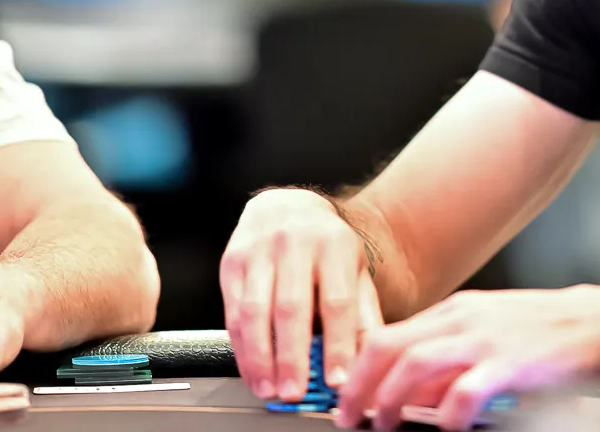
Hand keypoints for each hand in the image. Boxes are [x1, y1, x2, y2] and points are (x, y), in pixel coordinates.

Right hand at [221, 188, 381, 400]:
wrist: (286, 207)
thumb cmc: (324, 247)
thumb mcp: (354, 271)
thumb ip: (362, 317)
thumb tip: (367, 364)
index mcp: (334, 245)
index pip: (337, 301)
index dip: (337, 344)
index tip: (337, 379)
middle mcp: (295, 242)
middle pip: (291, 307)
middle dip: (292, 356)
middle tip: (295, 392)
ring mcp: (259, 250)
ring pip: (255, 310)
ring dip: (260, 357)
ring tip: (269, 389)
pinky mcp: (232, 262)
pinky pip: (232, 311)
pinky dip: (241, 347)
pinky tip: (251, 369)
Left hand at [336, 285, 599, 430]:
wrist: (597, 321)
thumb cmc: (546, 332)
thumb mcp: (488, 334)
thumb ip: (450, 359)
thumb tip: (415, 395)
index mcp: (454, 311)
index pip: (388, 334)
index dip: (358, 369)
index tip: (345, 396)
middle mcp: (462, 319)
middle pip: (389, 346)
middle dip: (360, 384)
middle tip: (348, 416)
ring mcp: (485, 338)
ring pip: (415, 363)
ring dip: (389, 397)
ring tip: (382, 424)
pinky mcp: (511, 362)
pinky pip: (467, 390)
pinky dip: (448, 413)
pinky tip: (445, 429)